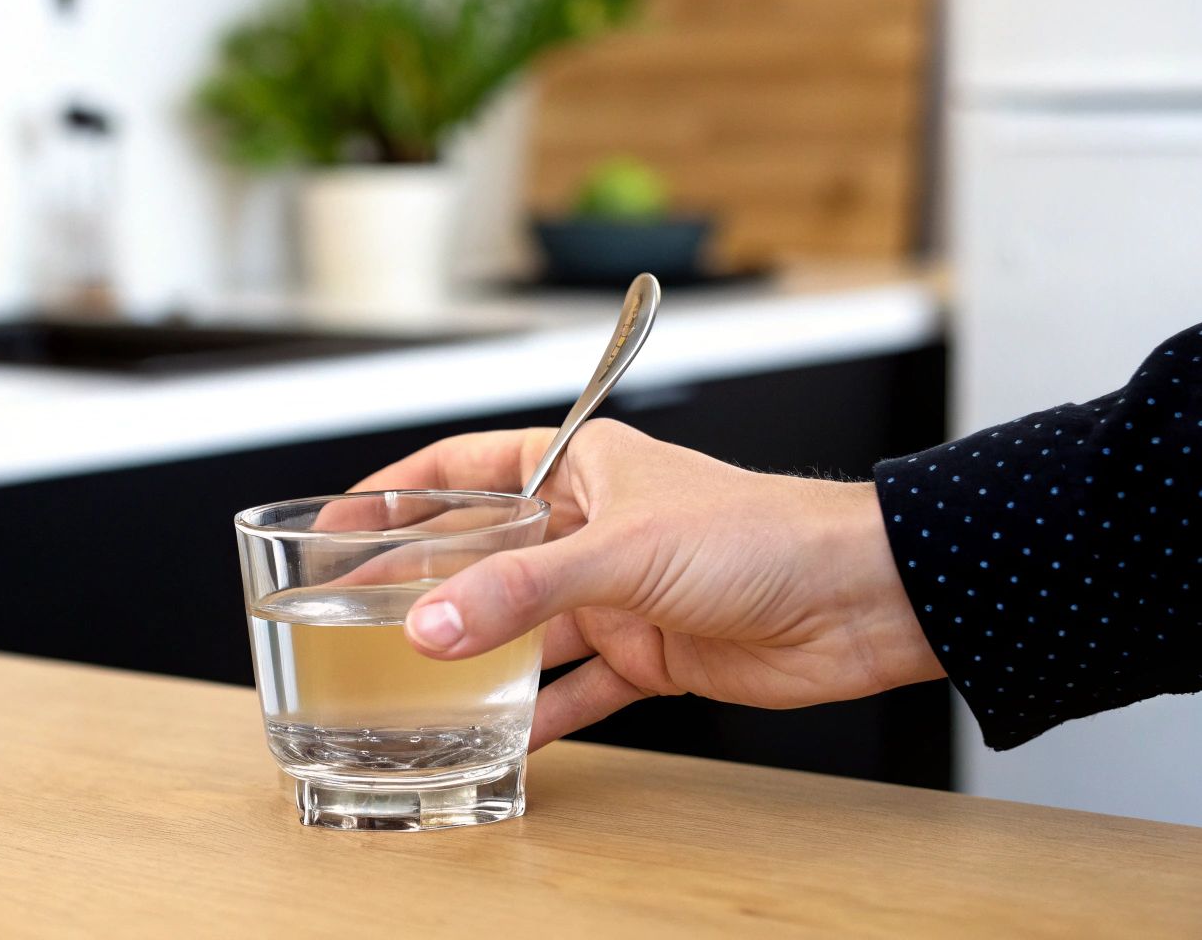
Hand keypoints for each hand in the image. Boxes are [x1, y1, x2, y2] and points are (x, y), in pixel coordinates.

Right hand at [349, 420, 943, 749]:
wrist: (859, 600)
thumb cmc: (763, 533)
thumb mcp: (625, 550)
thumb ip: (523, 590)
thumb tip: (430, 626)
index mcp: (582, 467)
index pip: (469, 468)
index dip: (402, 491)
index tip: (342, 521)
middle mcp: (594, 526)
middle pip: (485, 554)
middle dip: (423, 583)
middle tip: (354, 613)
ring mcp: (620, 592)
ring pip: (525, 626)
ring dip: (476, 654)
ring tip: (410, 681)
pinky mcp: (650, 652)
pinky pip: (577, 685)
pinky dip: (541, 711)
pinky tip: (500, 735)